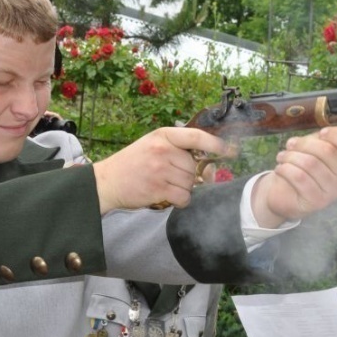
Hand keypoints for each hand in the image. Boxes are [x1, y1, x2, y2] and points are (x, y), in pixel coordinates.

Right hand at [92, 127, 230, 213]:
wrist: (106, 182)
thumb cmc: (132, 164)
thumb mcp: (152, 146)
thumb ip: (178, 151)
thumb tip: (209, 168)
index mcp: (163, 136)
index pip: (196, 136)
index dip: (216, 144)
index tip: (229, 151)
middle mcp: (163, 150)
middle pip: (194, 166)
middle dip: (188, 175)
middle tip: (170, 177)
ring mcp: (160, 169)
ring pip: (190, 183)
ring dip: (182, 189)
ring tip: (163, 185)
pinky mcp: (158, 188)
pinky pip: (184, 197)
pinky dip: (179, 200)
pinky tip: (165, 196)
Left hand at [250, 121, 336, 226]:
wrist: (286, 192)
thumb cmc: (305, 164)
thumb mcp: (322, 144)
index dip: (336, 134)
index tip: (321, 133)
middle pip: (328, 150)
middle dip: (304, 143)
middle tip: (291, 144)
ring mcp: (333, 191)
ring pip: (310, 163)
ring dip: (291, 156)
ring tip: (283, 157)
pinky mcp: (317, 201)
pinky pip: (299, 177)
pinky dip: (286, 169)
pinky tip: (281, 168)